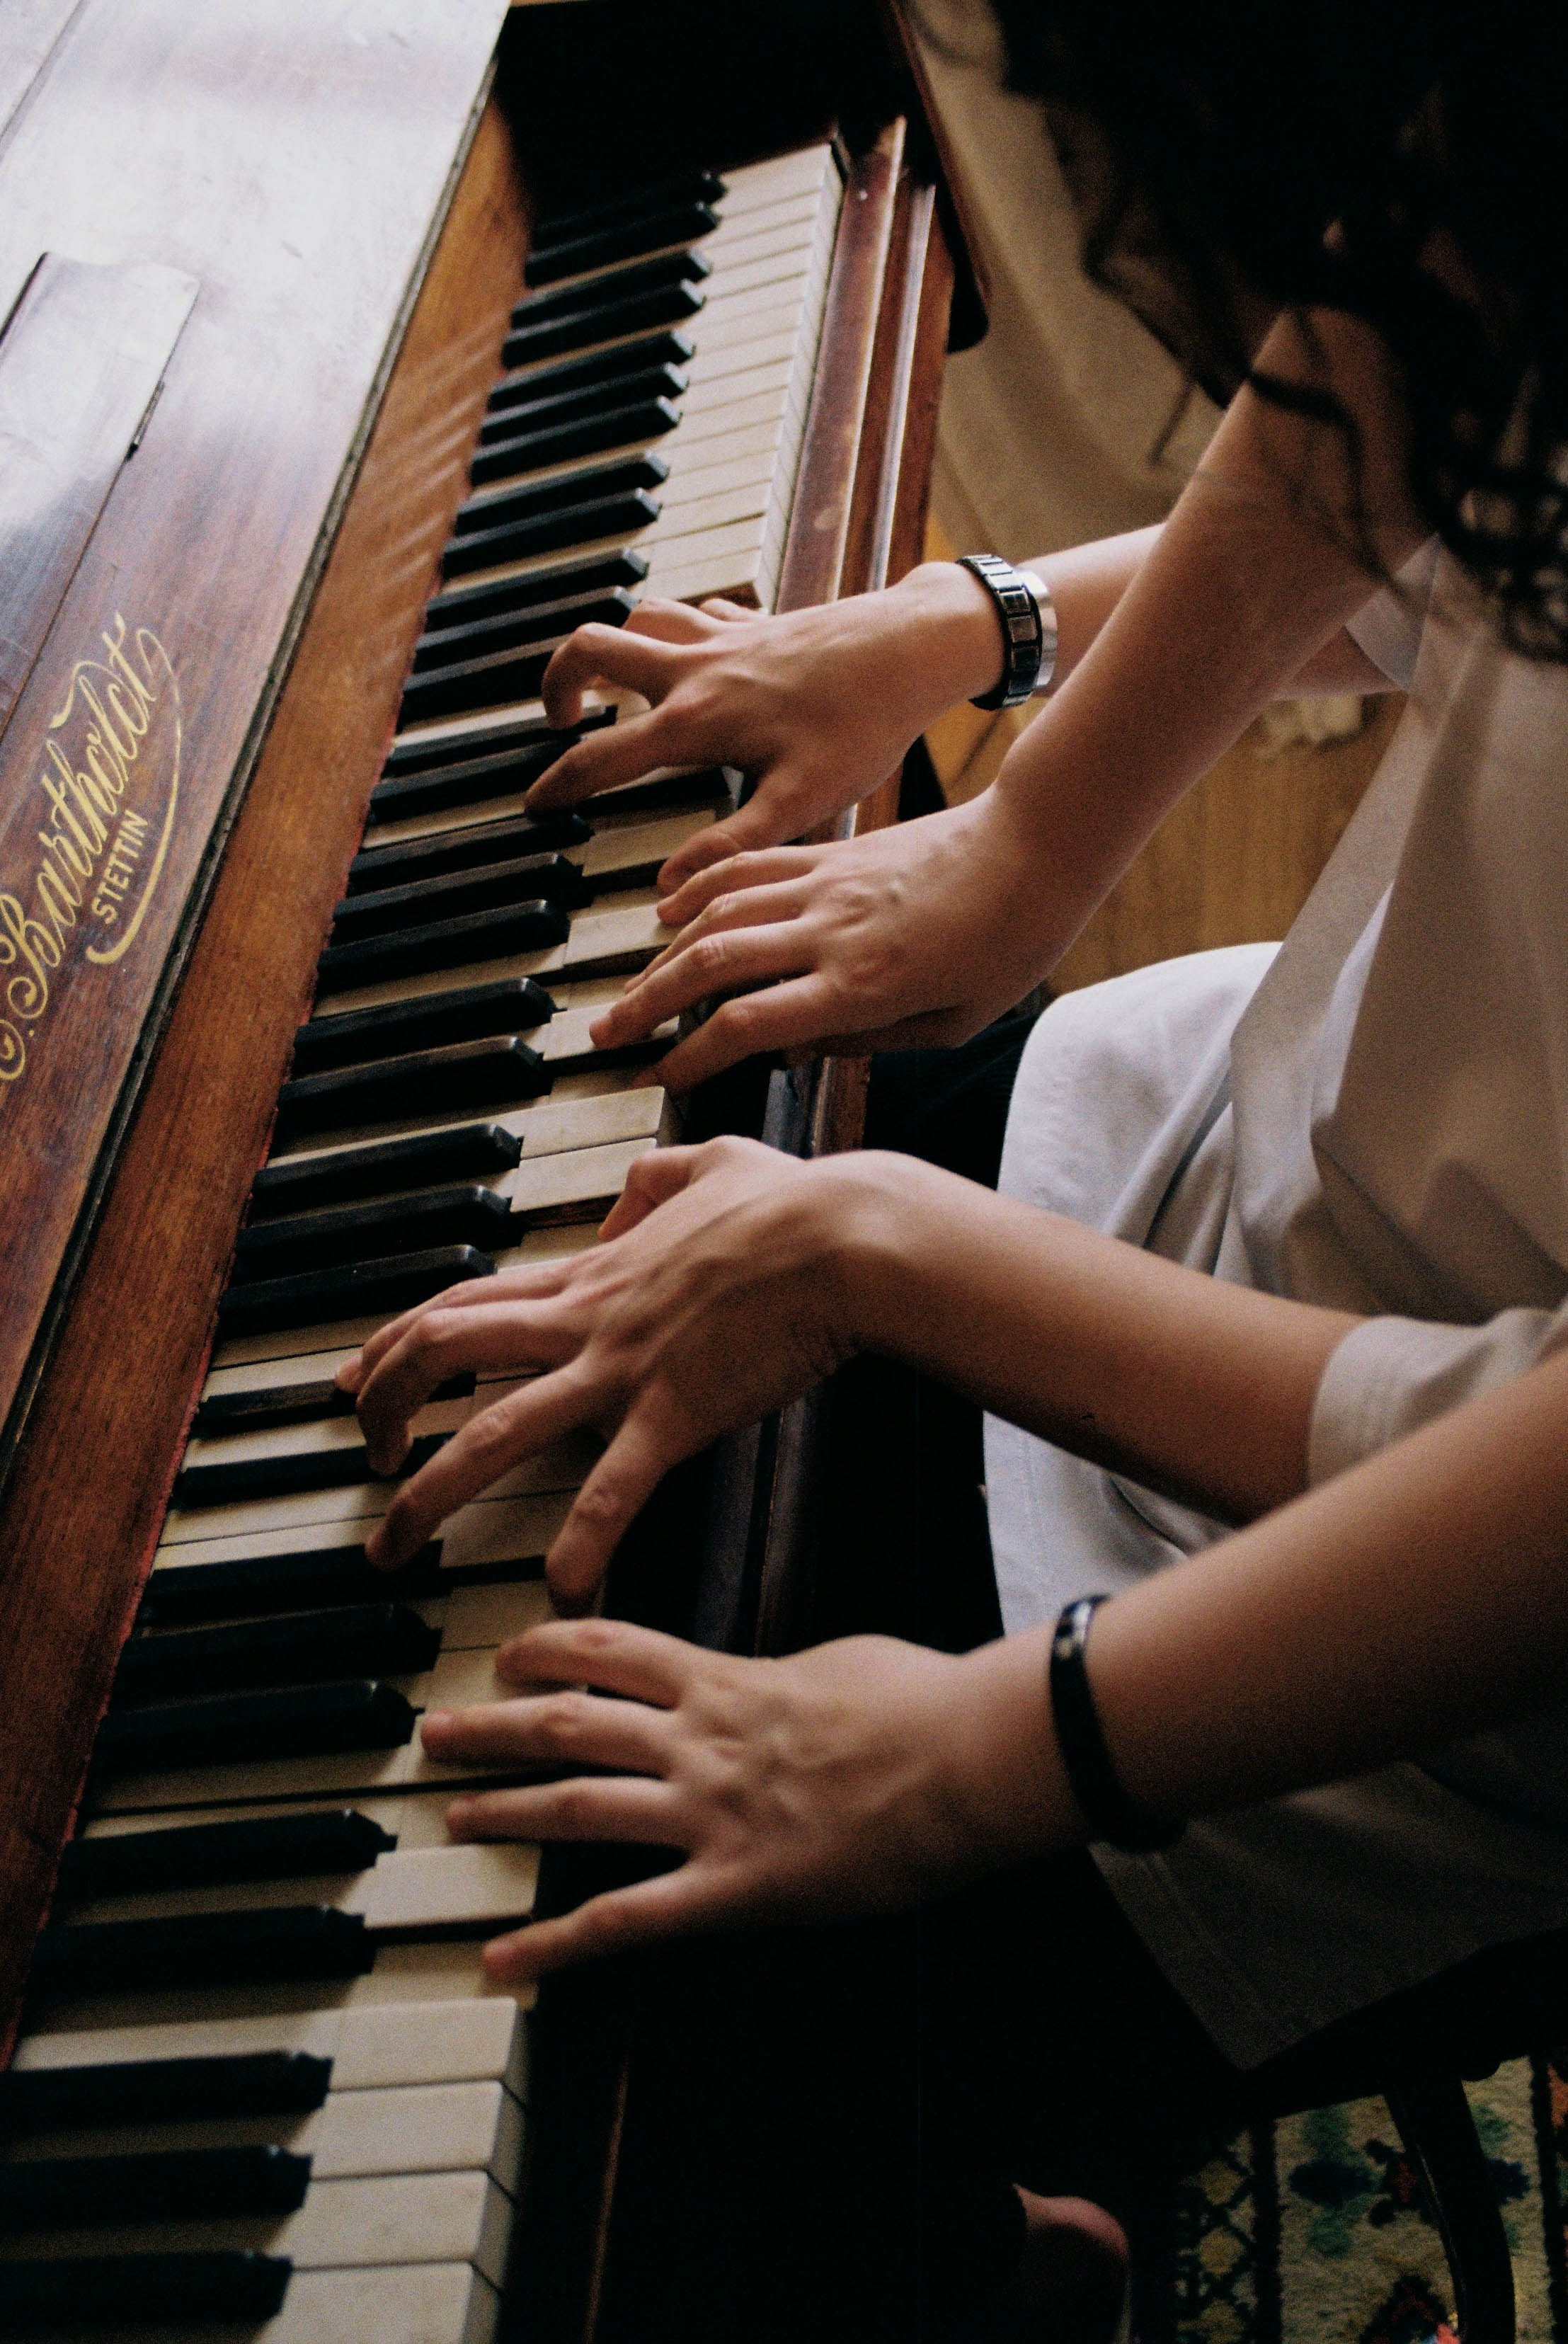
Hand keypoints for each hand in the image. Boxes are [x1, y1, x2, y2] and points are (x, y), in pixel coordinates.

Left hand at [337, 1140, 870, 1601]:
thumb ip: (656, 1180)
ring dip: (428, 1495)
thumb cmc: (797, 1204)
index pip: (464, 1302)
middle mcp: (586, 1320)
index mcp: (592, 1272)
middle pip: (443, 1353)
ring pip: (492, 1431)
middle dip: (383, 1408)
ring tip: (393, 1550)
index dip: (395, 1343)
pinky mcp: (673, 1413)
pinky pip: (607, 1493)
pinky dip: (579, 1549)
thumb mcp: (712, 1162)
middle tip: (369, 1462)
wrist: (848, 1240)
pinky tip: (562, 1596)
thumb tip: (629, 1194)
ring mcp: (622, 1368)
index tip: (357, 1382)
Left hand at [423, 1615, 1064, 1980]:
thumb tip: (782, 1681)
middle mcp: (699, 1740)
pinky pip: (625, 1919)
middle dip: (493, 1727)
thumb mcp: (844, 1658)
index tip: (509, 1653)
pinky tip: (505, 1962)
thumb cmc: (924, 1700)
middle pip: (569, 1721)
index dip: (548, 1647)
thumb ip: (791, 1672)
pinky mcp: (734, 1887)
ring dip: (505, 1813)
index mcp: (726, 1679)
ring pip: (577, 1806)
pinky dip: (556, 1945)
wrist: (967, 1755)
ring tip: (453, 1820)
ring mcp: (709, 1813)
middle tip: (436, 1736)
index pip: (611, 1648)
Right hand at [527, 563, 1001, 893]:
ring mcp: (724, 637)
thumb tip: (666, 887)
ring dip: (615, 648)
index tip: (534, 807)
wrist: (914, 647)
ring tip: (613, 689)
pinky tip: (694, 659)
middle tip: (559, 721)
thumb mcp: (800, 802)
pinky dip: (676, 631)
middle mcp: (695, 669)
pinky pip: (695, 613)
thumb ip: (729, 844)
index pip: (601, 755)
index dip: (558, 785)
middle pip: (592, 647)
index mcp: (695, 721)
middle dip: (559, 679)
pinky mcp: (756, 621)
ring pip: (639, 618)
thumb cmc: (864, 725)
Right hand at [588, 788, 1061, 1089]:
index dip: (693, 1056)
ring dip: (661, 952)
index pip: (750, 1025)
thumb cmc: (1010, 941)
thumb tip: (798, 1051)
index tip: (658, 1078)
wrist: (1040, 845)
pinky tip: (669, 909)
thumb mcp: (953, 1023)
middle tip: (605, 1033)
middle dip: (647, 1004)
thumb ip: (869, 1041)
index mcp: (863, 985)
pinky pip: (748, 867)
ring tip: (629, 984)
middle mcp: (830, 932)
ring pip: (718, 914)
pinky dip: (699, 887)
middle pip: (712, 966)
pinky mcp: (831, 851)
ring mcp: (825, 885)